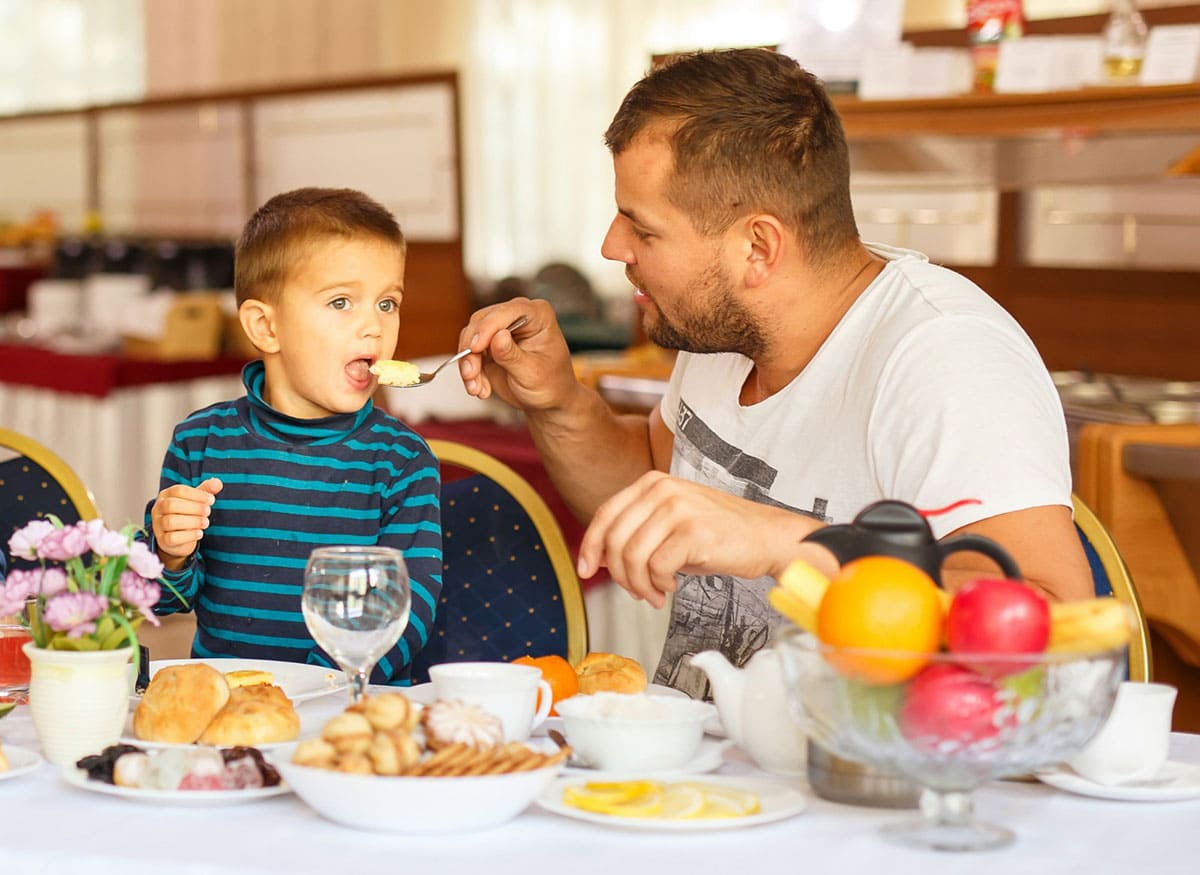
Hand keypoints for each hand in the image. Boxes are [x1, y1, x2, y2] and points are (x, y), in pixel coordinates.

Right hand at [151, 478, 221, 568]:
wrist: (177, 538)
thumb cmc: (186, 514)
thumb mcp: (195, 500)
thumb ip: (206, 491)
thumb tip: (217, 483)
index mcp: (166, 495)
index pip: (178, 490)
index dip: (197, 495)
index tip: (211, 500)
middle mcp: (158, 509)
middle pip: (171, 505)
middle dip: (194, 508)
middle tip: (208, 511)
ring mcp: (158, 525)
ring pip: (170, 522)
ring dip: (192, 522)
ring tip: (205, 522)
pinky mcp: (162, 541)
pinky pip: (172, 538)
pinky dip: (188, 536)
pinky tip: (199, 533)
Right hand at [457, 298, 576, 411]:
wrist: (547, 401)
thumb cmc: (550, 385)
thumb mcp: (532, 374)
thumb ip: (513, 355)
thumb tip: (498, 336)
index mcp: (538, 315)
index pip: (506, 311)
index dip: (487, 328)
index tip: (475, 348)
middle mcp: (517, 316)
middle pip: (482, 321)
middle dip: (472, 350)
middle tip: (471, 375)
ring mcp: (500, 329)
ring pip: (470, 337)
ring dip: (468, 364)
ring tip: (477, 389)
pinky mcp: (488, 344)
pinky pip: (468, 352)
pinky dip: (469, 371)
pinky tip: (481, 389)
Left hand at [576, 471, 817, 607]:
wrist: (768, 537)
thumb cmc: (720, 534)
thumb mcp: (671, 523)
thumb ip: (637, 532)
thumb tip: (599, 557)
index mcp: (653, 482)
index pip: (606, 514)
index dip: (590, 545)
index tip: (586, 569)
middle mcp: (663, 490)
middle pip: (615, 539)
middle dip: (618, 574)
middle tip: (635, 591)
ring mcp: (678, 508)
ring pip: (632, 556)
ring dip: (639, 584)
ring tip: (655, 593)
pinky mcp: (693, 531)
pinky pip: (656, 567)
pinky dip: (658, 584)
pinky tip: (672, 586)